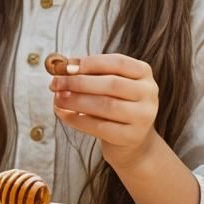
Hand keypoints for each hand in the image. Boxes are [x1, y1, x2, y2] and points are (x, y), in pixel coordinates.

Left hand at [50, 54, 159, 168]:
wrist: (132, 141)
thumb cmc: (115, 105)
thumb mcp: (107, 84)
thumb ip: (89, 73)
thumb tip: (63, 65)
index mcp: (143, 72)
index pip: (118, 62)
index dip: (92, 63)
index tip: (67, 66)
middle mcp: (148, 93)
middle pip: (112, 84)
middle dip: (79, 82)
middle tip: (55, 83)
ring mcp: (143, 116)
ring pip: (106, 105)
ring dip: (76, 101)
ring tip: (57, 99)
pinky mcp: (131, 136)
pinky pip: (99, 126)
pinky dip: (78, 120)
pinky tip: (64, 114)